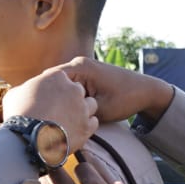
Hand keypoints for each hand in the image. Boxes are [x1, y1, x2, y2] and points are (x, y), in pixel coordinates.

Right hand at [3, 70, 97, 153]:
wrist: (27, 141)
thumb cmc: (18, 116)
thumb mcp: (13, 95)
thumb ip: (22, 90)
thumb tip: (20, 91)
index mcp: (56, 76)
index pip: (63, 79)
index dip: (57, 90)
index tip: (51, 100)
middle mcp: (73, 89)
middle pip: (79, 90)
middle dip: (71, 99)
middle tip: (60, 111)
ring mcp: (82, 107)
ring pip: (90, 105)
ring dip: (83, 111)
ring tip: (70, 122)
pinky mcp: (87, 126)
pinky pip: (93, 122)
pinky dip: (86, 126)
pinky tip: (75, 130)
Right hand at [51, 57, 174, 123]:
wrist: (146, 91)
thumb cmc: (126, 98)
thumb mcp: (99, 109)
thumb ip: (77, 112)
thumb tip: (57, 120)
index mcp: (79, 67)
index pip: (48, 80)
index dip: (42, 97)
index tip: (38, 114)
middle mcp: (78, 64)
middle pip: (53, 84)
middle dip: (49, 99)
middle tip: (45, 118)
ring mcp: (82, 69)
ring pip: (61, 87)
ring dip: (59, 100)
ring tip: (54, 117)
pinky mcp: (86, 76)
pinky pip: (70, 88)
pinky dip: (68, 99)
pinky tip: (66, 113)